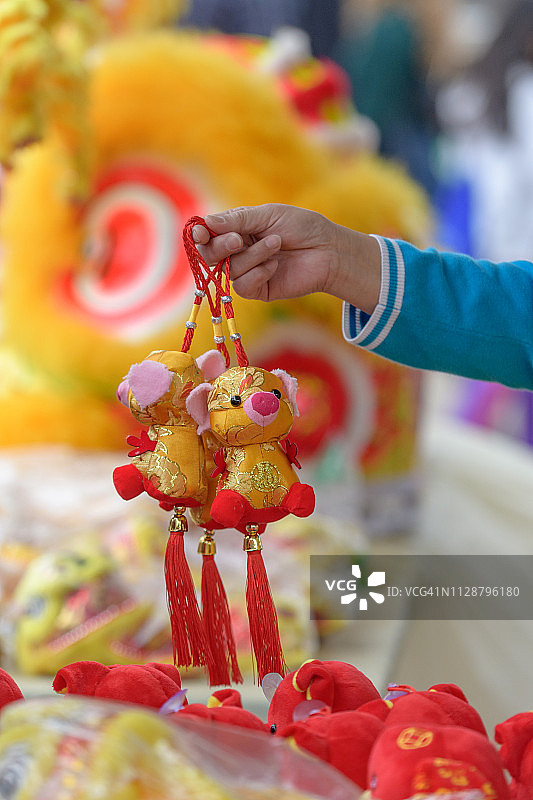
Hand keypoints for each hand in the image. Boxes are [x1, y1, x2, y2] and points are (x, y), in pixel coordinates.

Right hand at [192, 203, 379, 312]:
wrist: (328, 250)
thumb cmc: (301, 227)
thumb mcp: (267, 215)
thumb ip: (235, 221)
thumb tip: (203, 223)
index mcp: (236, 230)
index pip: (207, 235)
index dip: (199, 235)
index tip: (200, 232)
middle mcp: (238, 251)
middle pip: (209, 256)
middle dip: (221, 247)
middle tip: (239, 239)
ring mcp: (247, 272)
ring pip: (229, 270)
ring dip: (253, 255)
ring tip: (277, 244)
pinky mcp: (259, 290)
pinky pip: (243, 286)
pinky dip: (259, 273)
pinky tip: (275, 266)